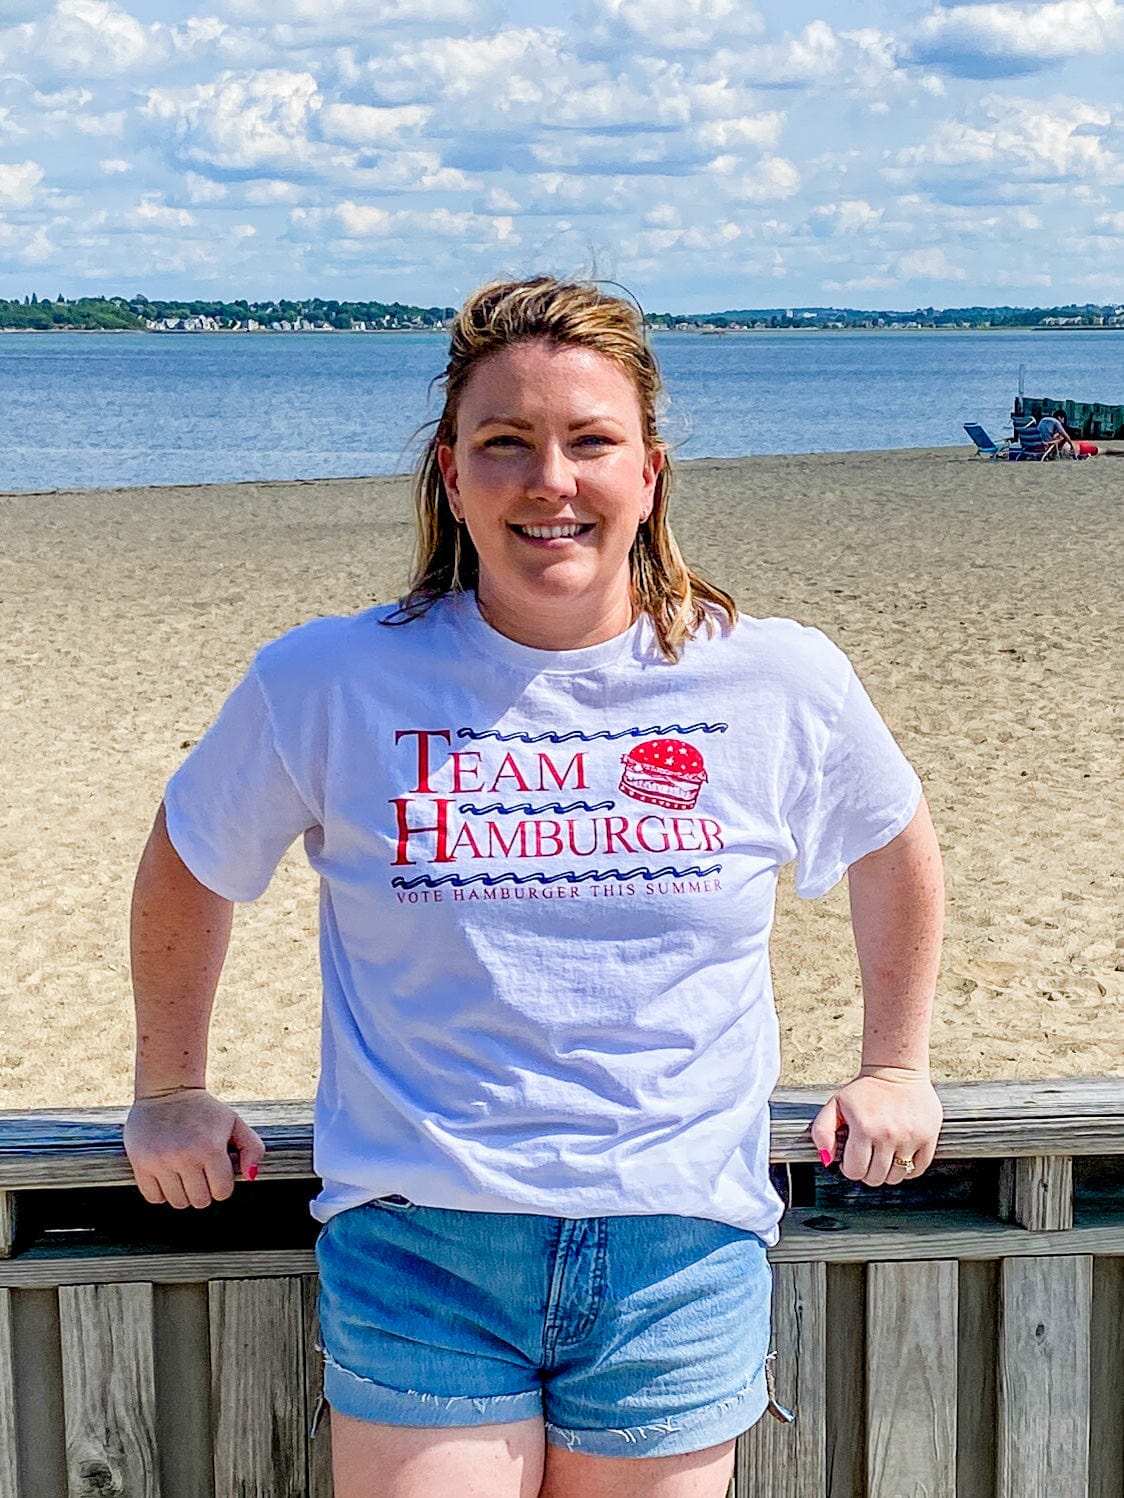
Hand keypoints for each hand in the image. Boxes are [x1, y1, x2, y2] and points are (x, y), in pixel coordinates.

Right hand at [124, 1088, 264, 1208]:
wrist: (167, 1089)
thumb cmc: (204, 1109)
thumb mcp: (234, 1122)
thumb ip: (252, 1148)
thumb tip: (251, 1176)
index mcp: (210, 1147)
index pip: (222, 1191)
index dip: (223, 1186)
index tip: (218, 1174)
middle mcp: (185, 1156)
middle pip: (200, 1200)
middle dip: (204, 1190)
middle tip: (201, 1173)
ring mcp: (160, 1161)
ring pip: (177, 1202)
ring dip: (184, 1193)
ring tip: (184, 1174)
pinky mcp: (140, 1162)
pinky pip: (153, 1197)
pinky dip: (162, 1193)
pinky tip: (168, 1176)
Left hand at [809, 1067, 941, 1186]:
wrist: (898, 1069)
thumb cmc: (866, 1089)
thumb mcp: (835, 1104)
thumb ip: (822, 1131)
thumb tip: (826, 1159)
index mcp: (864, 1128)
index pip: (855, 1171)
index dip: (849, 1168)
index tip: (851, 1158)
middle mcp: (888, 1135)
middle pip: (875, 1178)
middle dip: (867, 1172)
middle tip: (866, 1157)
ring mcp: (910, 1138)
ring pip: (896, 1177)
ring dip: (887, 1172)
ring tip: (882, 1155)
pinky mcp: (928, 1137)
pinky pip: (918, 1169)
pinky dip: (908, 1169)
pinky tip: (899, 1156)